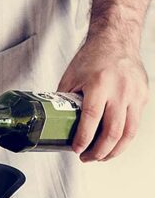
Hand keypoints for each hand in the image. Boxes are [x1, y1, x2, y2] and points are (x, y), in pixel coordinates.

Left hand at [58, 32, 148, 161]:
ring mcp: (135, 94)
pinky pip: (134, 123)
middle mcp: (121, 90)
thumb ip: (64, 101)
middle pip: (113, 131)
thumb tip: (54, 124)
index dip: (83, 139)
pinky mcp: (143, 96)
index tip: (76, 150)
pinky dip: (123, 138)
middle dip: (99, 151)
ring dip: (114, 150)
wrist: (116, 40)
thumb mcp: (70, 79)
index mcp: (100, 84)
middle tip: (86, 158)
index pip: (91, 119)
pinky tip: (112, 144)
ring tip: (100, 157)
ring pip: (129, 132)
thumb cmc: (93, 57)